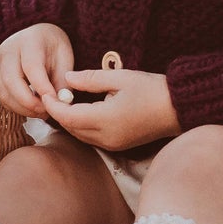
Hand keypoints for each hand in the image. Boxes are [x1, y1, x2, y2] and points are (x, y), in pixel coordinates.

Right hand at [0, 23, 72, 118]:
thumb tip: (59, 104)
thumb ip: (62, 82)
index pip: (31, 66)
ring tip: (41, 111)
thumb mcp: (65, 59)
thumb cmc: (53, 50)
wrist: (37, 38)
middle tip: (46, 111)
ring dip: (22, 108)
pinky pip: (0, 97)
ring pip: (3, 92)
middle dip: (29, 102)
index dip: (42, 88)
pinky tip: (30, 108)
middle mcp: (8, 49)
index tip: (54, 102)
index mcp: (29, 40)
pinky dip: (15, 107)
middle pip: (11, 80)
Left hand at [42, 68, 181, 151]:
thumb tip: (67, 78)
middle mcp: (107, 137)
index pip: (68, 117)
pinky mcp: (118, 145)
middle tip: (52, 95)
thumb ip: (90, 78)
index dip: (53, 106)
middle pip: (71, 129)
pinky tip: (82, 111)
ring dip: (69, 121)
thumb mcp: (120, 78)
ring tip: (64, 101)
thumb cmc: (152, 89)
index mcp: (106, 120)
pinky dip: (81, 126)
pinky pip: (91, 138)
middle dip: (58, 114)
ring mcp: (113, 144)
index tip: (45, 92)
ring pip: (79, 136)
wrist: (178, 109)